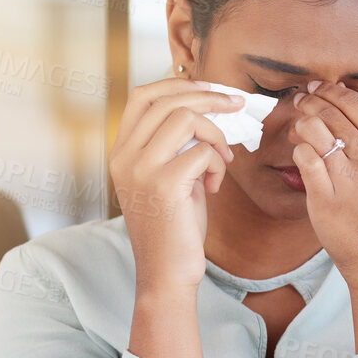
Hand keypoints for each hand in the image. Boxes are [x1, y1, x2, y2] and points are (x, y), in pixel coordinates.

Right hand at [110, 77, 239, 293]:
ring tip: (223, 160)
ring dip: (216, 134)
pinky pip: (203, 152)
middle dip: (209, 97)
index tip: (209, 89)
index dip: (178, 84)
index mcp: (121, 152)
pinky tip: (214, 188)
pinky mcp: (164, 184)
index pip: (143, 96)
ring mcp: (141, 169)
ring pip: (185, 118)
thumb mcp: (168, 177)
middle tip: (237, 105)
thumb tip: (208, 107)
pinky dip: (218, 166)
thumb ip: (176, 144)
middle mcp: (124, 156)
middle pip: (166, 100)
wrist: (167, 273)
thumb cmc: (174, 227)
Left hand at [288, 80, 357, 288]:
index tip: (317, 88)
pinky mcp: (326, 198)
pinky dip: (300, 151)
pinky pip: (304, 159)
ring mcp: (349, 179)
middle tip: (301, 101)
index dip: (330, 91)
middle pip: (331, 113)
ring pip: (314, 131)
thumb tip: (342, 105)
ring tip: (300, 126)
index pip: (355, 104)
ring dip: (302, 124)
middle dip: (311, 102)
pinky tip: (303, 154)